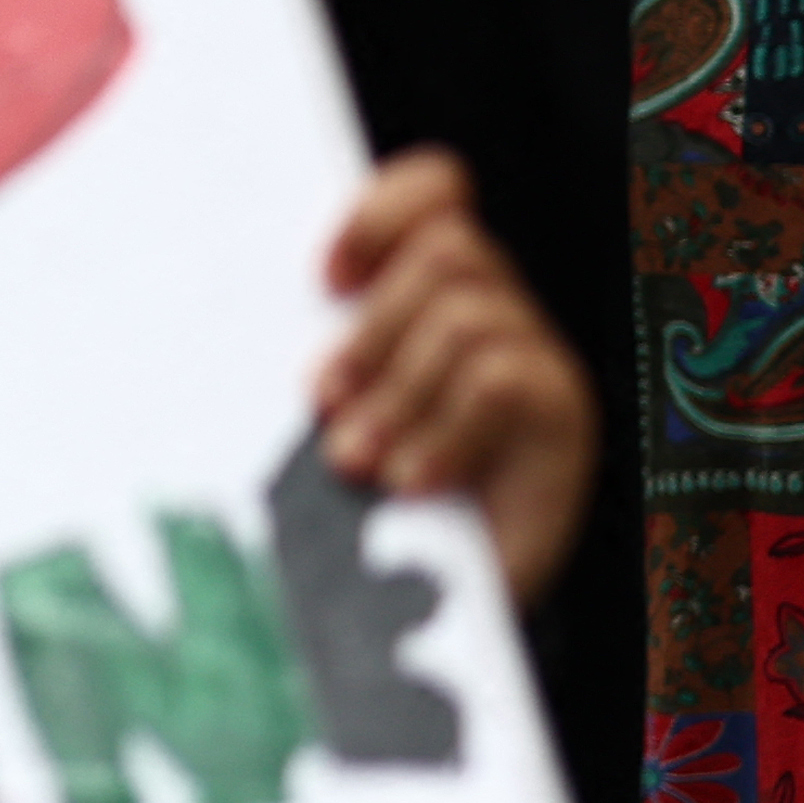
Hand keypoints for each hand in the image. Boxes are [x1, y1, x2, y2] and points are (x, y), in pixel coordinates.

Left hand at [312, 149, 593, 607]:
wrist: (436, 613)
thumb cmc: (362, 506)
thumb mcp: (328, 415)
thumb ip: (316, 357)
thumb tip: (236, 305)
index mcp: (428, 293)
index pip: (437, 189)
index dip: (382, 211)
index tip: (323, 279)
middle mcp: (495, 310)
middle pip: (448, 250)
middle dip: (374, 329)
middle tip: (325, 406)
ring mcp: (539, 357)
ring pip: (469, 315)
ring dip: (400, 390)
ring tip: (357, 463)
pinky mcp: (566, 414)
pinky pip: (503, 379)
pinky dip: (445, 429)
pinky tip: (412, 481)